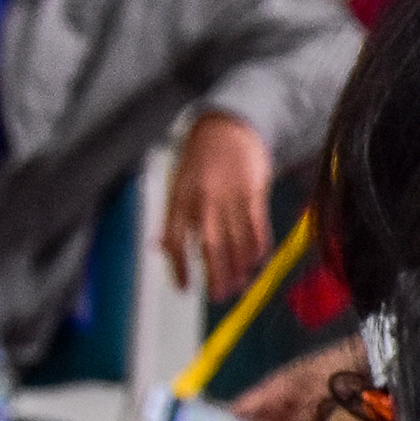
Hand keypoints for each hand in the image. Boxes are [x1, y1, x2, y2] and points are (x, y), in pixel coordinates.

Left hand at [162, 112, 273, 295]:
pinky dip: (258, 250)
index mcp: (181, 197)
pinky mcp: (254, 194)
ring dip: (239, 270)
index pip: (174, 241)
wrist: (228, 125)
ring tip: (238, 284)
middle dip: (216, 278)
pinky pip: (258, 230)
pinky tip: (256, 262)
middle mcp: (205, 200)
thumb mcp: (177, 182)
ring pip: (237, 244)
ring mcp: (231, 197)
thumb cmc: (200, 156)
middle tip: (218, 295)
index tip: (183, 287)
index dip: (178, 269)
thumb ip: (172, 216)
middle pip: (211, 249)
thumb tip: (161, 247)